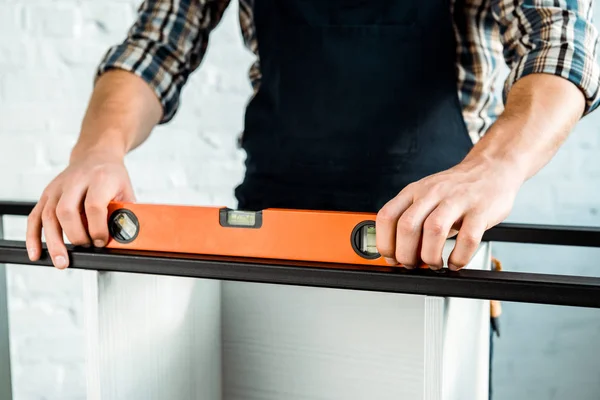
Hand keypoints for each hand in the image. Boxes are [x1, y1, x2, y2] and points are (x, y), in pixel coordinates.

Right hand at [26, 149, 135, 268]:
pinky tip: (37, 253)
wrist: (96, 155)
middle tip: (85, 249)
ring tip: (62, 262)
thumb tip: (126, 238)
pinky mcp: (47, 194)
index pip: (94, 206)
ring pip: (49, 215)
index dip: (98, 228)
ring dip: (53, 242)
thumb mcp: (126, 191)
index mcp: (100, 179)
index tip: (101, 241)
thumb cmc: (112, 176)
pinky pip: (35, 216)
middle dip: (75, 236)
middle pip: (67, 211)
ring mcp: (57, 187)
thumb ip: (126, 213)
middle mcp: (75, 181)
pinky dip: (33, 236)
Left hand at [375, 158, 521, 269]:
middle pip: (407, 226)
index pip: (387, 216)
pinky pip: (468, 239)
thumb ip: (412, 220)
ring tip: (434, 264)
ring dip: (430, 256)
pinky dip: (459, 257)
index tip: (390, 258)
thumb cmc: (456, 189)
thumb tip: (398, 254)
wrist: (491, 168)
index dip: (384, 242)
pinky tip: (456, 262)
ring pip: (434, 230)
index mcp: (413, 191)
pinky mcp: (480, 211)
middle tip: (412, 265)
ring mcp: (457, 200)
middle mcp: (432, 193)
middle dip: (406, 254)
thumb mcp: (425, 197)